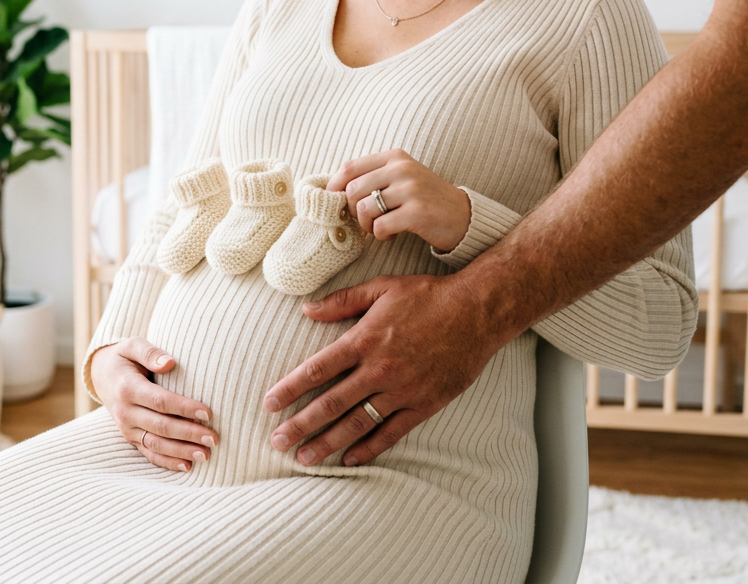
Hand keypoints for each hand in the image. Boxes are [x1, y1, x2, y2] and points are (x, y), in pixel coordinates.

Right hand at [91, 336, 217, 471]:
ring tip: (206, 455)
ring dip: (181, 451)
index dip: (184, 408)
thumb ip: (150, 352)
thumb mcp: (132, 346)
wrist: (101, 375)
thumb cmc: (124, 358)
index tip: (208, 413)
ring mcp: (127, 429)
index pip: (160, 401)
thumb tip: (169, 362)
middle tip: (214, 438)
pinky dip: (167, 462)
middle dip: (189, 434)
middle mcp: (125, 412)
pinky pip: (149, 454)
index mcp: (128, 389)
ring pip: (156, 444)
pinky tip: (187, 466)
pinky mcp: (131, 438)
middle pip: (161, 426)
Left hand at [263, 274, 506, 466]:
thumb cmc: (427, 296)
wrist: (478, 311)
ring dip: (328, 443)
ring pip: (358, 423)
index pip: (317, 369)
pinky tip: (350, 459)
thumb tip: (306, 309)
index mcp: (364, 340)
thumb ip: (341, 302)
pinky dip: (369, 448)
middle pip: (331, 403)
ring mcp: (403, 390)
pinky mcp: (424, 404)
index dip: (290, 388)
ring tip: (304, 458)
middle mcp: (380, 369)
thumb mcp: (381, 288)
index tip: (269, 404)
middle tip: (276, 442)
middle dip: (300, 425)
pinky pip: (392, 432)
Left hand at [328, 149, 470, 252]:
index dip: (335, 187)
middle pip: (353, 190)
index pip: (350, 167)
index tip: (336, 202)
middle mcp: (403, 169)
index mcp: (395, 157)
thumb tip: (334, 190)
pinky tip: (392, 235)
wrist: (463, 216)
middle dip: (354, 211)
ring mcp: (411, 189)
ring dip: (366, 225)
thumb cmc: (424, 199)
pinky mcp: (418, 212)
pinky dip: (380, 235)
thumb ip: (372, 178)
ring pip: (365, 208)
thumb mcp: (401, 179)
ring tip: (380, 228)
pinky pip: (380, 226)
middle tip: (367, 220)